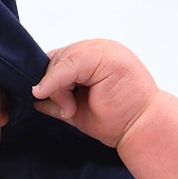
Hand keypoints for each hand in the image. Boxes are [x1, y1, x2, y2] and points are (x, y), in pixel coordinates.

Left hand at [31, 39, 159, 149]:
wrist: (141, 128)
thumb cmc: (117, 121)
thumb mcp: (77, 111)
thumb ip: (58, 101)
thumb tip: (36, 98)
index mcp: (93, 58)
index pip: (58, 59)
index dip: (49, 80)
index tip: (47, 100)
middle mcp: (97, 49)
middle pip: (56, 58)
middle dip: (52, 86)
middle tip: (67, 110)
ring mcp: (103, 49)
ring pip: (60, 60)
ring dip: (58, 88)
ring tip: (72, 110)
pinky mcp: (105, 56)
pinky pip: (69, 64)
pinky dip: (58, 82)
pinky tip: (67, 104)